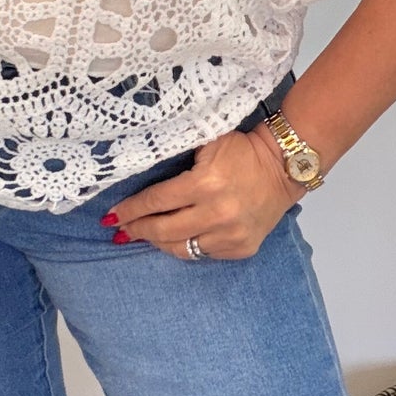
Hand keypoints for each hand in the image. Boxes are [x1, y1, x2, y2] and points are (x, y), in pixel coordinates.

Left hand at [102, 123, 308, 260]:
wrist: (283, 168)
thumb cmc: (242, 150)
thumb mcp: (208, 141)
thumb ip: (177, 154)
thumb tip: (138, 165)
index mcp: (206, 183)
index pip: (157, 200)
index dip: (131, 209)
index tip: (111, 215)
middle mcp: (217, 213)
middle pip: (163, 229)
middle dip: (137, 229)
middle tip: (120, 229)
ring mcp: (230, 235)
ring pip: (181, 248)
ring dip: (157, 242)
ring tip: (142, 236)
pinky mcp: (241, 248)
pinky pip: (203, 254)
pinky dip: (185, 246)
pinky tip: (174, 239)